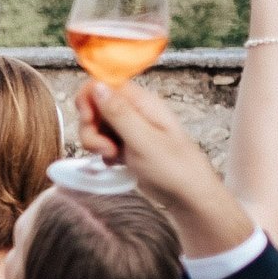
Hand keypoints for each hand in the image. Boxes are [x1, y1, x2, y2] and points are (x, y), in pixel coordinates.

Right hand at [74, 79, 256, 258]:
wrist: (188, 194)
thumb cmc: (173, 167)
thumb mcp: (143, 140)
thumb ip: (118, 113)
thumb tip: (97, 86)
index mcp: (141, 102)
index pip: (103, 84)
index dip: (89, 100)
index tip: (90, 122)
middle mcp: (134, 110)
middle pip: (94, 106)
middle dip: (90, 127)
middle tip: (105, 147)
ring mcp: (129, 127)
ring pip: (95, 125)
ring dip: (95, 142)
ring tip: (112, 156)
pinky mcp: (125, 143)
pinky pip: (102, 140)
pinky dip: (102, 151)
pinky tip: (115, 162)